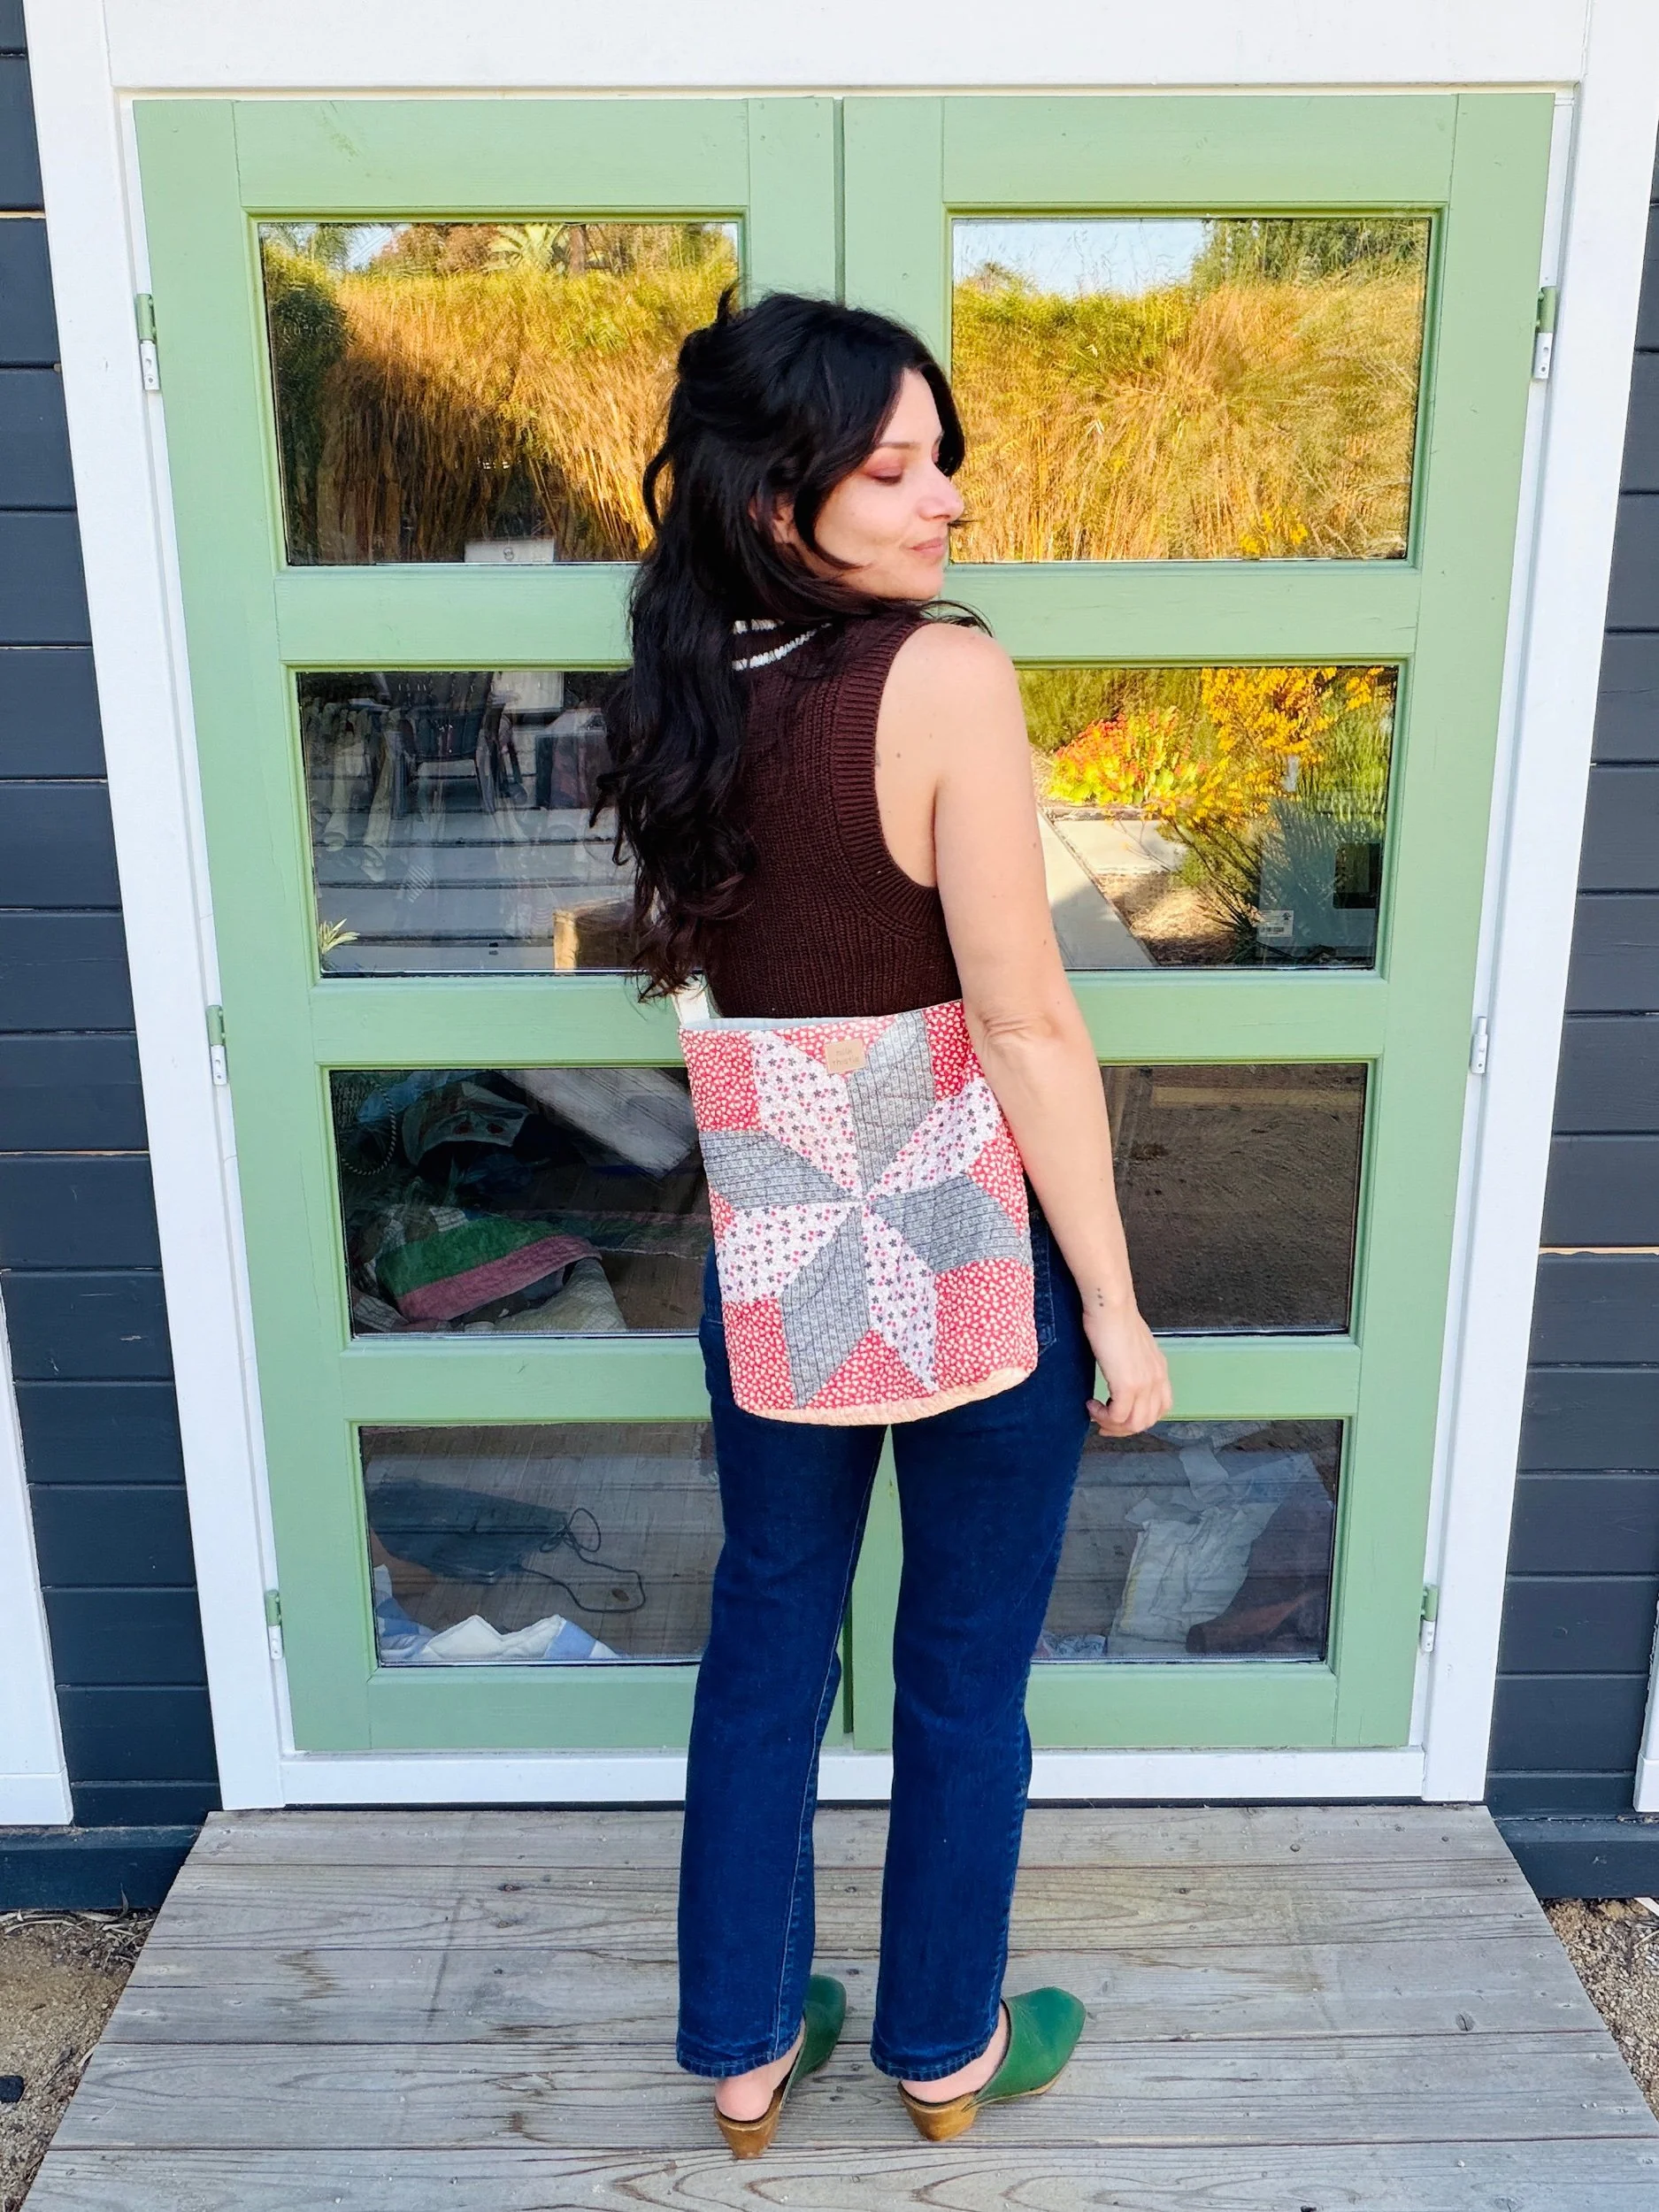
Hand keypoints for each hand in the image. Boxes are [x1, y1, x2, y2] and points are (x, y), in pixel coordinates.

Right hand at [1082, 1303, 1171, 1437]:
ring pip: (1134, 1424)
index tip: (1119, 1417)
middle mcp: (1157, 1379)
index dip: (1139, 1418)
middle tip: (1103, 1424)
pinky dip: (1102, 1416)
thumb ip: (1132, 1360)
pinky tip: (1090, 1404)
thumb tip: (1118, 1369)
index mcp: (1159, 1369)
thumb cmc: (1114, 1316)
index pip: (1160, 1408)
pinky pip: (1118, 1417)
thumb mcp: (1131, 1343)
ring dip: (1112, 1425)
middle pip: (1147, 1421)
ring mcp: (1144, 1384)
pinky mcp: (1127, 1385)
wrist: (1110, 1305)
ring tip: (1095, 1413)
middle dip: (1123, 1428)